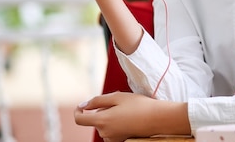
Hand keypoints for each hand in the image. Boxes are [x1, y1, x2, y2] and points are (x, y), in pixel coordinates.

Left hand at [74, 92, 190, 140]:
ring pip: (104, 124)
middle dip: (103, 110)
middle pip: (95, 120)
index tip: (81, 106)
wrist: (157, 119)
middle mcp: (105, 132)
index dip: (78, 111)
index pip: (80, 119)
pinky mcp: (120, 140)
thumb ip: (97, 101)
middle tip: (119, 101)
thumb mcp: (117, 97)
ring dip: (110, 116)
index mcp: (102, 120)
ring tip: (126, 109)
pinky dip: (116, 123)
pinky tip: (129, 117)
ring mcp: (113, 138)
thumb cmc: (139, 105)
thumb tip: (83, 105)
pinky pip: (112, 130)